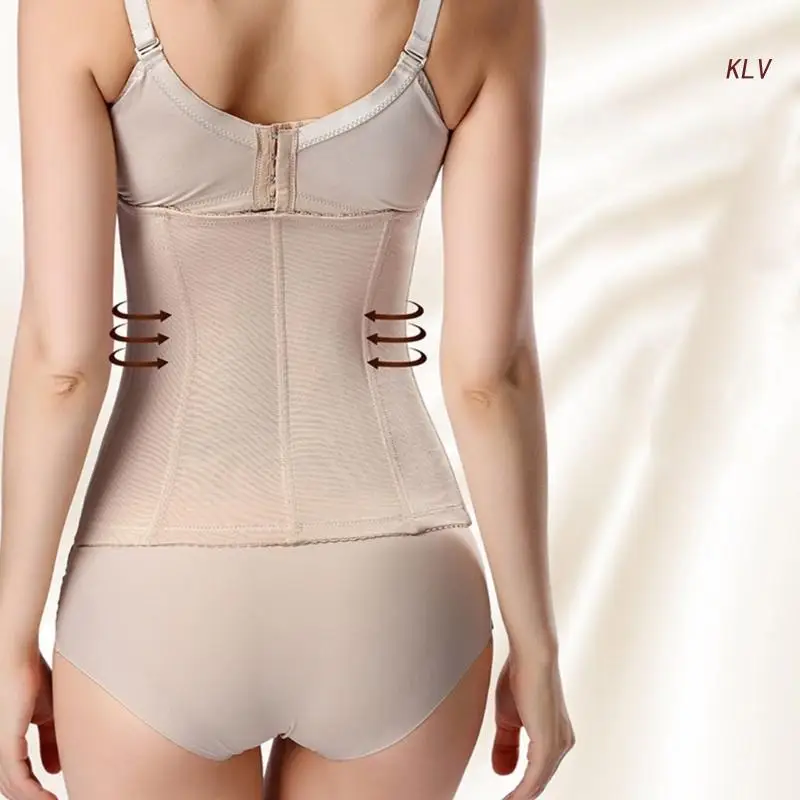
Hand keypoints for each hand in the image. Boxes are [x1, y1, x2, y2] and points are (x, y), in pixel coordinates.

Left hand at [0, 648, 59, 799]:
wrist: (14, 654)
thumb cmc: (29, 675)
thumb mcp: (45, 714)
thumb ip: (49, 741)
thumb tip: (54, 770)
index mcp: (2, 744)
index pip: (14, 776)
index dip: (31, 790)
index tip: (51, 797)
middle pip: (12, 787)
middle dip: (33, 798)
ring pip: (14, 788)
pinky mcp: (3, 746)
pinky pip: (19, 781)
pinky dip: (34, 795)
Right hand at [492, 651, 574, 798]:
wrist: (531, 656)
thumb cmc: (522, 677)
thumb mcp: (509, 718)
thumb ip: (507, 745)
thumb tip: (502, 771)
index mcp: (555, 736)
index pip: (538, 771)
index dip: (522, 788)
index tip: (506, 799)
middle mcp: (562, 743)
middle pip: (539, 781)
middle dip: (521, 796)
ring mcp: (558, 744)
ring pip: (537, 782)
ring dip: (520, 798)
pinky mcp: (549, 744)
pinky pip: (535, 778)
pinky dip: (522, 792)